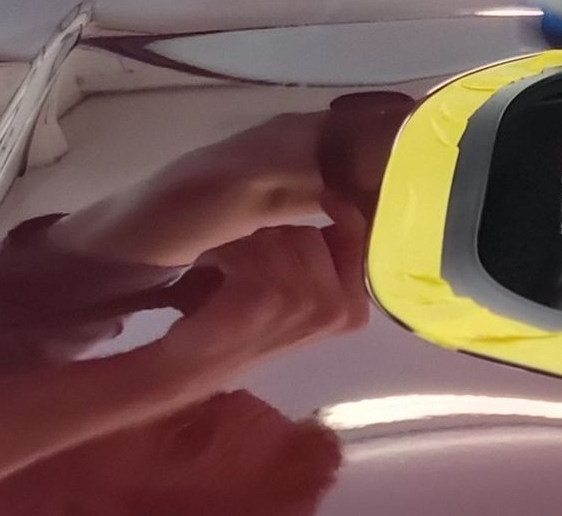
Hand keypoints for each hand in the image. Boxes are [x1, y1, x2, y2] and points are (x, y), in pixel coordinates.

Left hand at [163, 221, 369, 376]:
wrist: (202, 365)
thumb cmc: (253, 326)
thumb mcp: (304, 297)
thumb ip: (326, 261)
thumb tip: (340, 204)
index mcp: (351, 310)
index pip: (359, 240)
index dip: (344, 211)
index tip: (326, 197)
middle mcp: (335, 309)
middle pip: (309, 234)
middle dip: (277, 242)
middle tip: (254, 274)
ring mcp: (302, 303)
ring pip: (277, 237)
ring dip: (247, 249)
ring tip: (234, 278)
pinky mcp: (265, 297)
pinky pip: (248, 247)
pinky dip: (223, 255)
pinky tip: (216, 278)